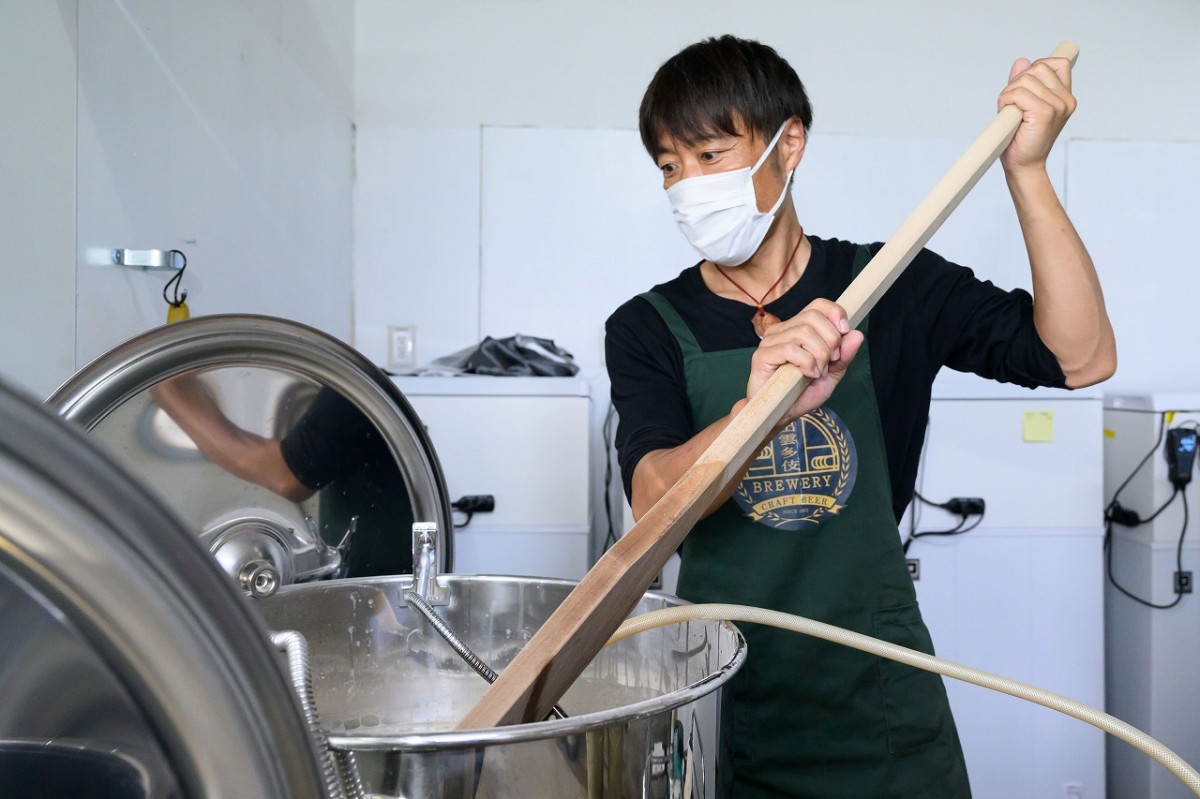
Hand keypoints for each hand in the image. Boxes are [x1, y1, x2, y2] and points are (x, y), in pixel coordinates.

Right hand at [745, 299, 862, 425]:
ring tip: (816, 373)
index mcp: (797, 328)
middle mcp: (782, 330)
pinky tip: (807, 375)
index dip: (835, 313)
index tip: (844, 331)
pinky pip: (791, 349)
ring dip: (819, 356)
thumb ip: (844, 355)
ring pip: (804, 333)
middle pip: (813, 317)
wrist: (782, 415)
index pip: (817, 305)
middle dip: (830, 341)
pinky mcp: (762, 355)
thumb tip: (856, 334)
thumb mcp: (832, 374)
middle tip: (829, 363)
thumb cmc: (802, 393)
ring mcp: (770, 341)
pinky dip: (806, 363)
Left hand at [998, 55, 1076, 173]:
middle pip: (1038, 67)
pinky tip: (1008, 114)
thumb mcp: (1024, 106)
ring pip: (1026, 79)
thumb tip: (1022, 61)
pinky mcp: (1045, 113)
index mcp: (1065, 97)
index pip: (1058, 63)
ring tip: (1010, 111)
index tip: (1024, 86)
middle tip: (1011, 104)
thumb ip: (1024, 83)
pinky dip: (1006, 100)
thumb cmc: (1023, 140)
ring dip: (1009, 93)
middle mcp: (1065, 100)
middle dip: (1017, 81)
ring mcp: (1057, 106)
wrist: (1023, 166)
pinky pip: (1019, 93)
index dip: (1037, 68)